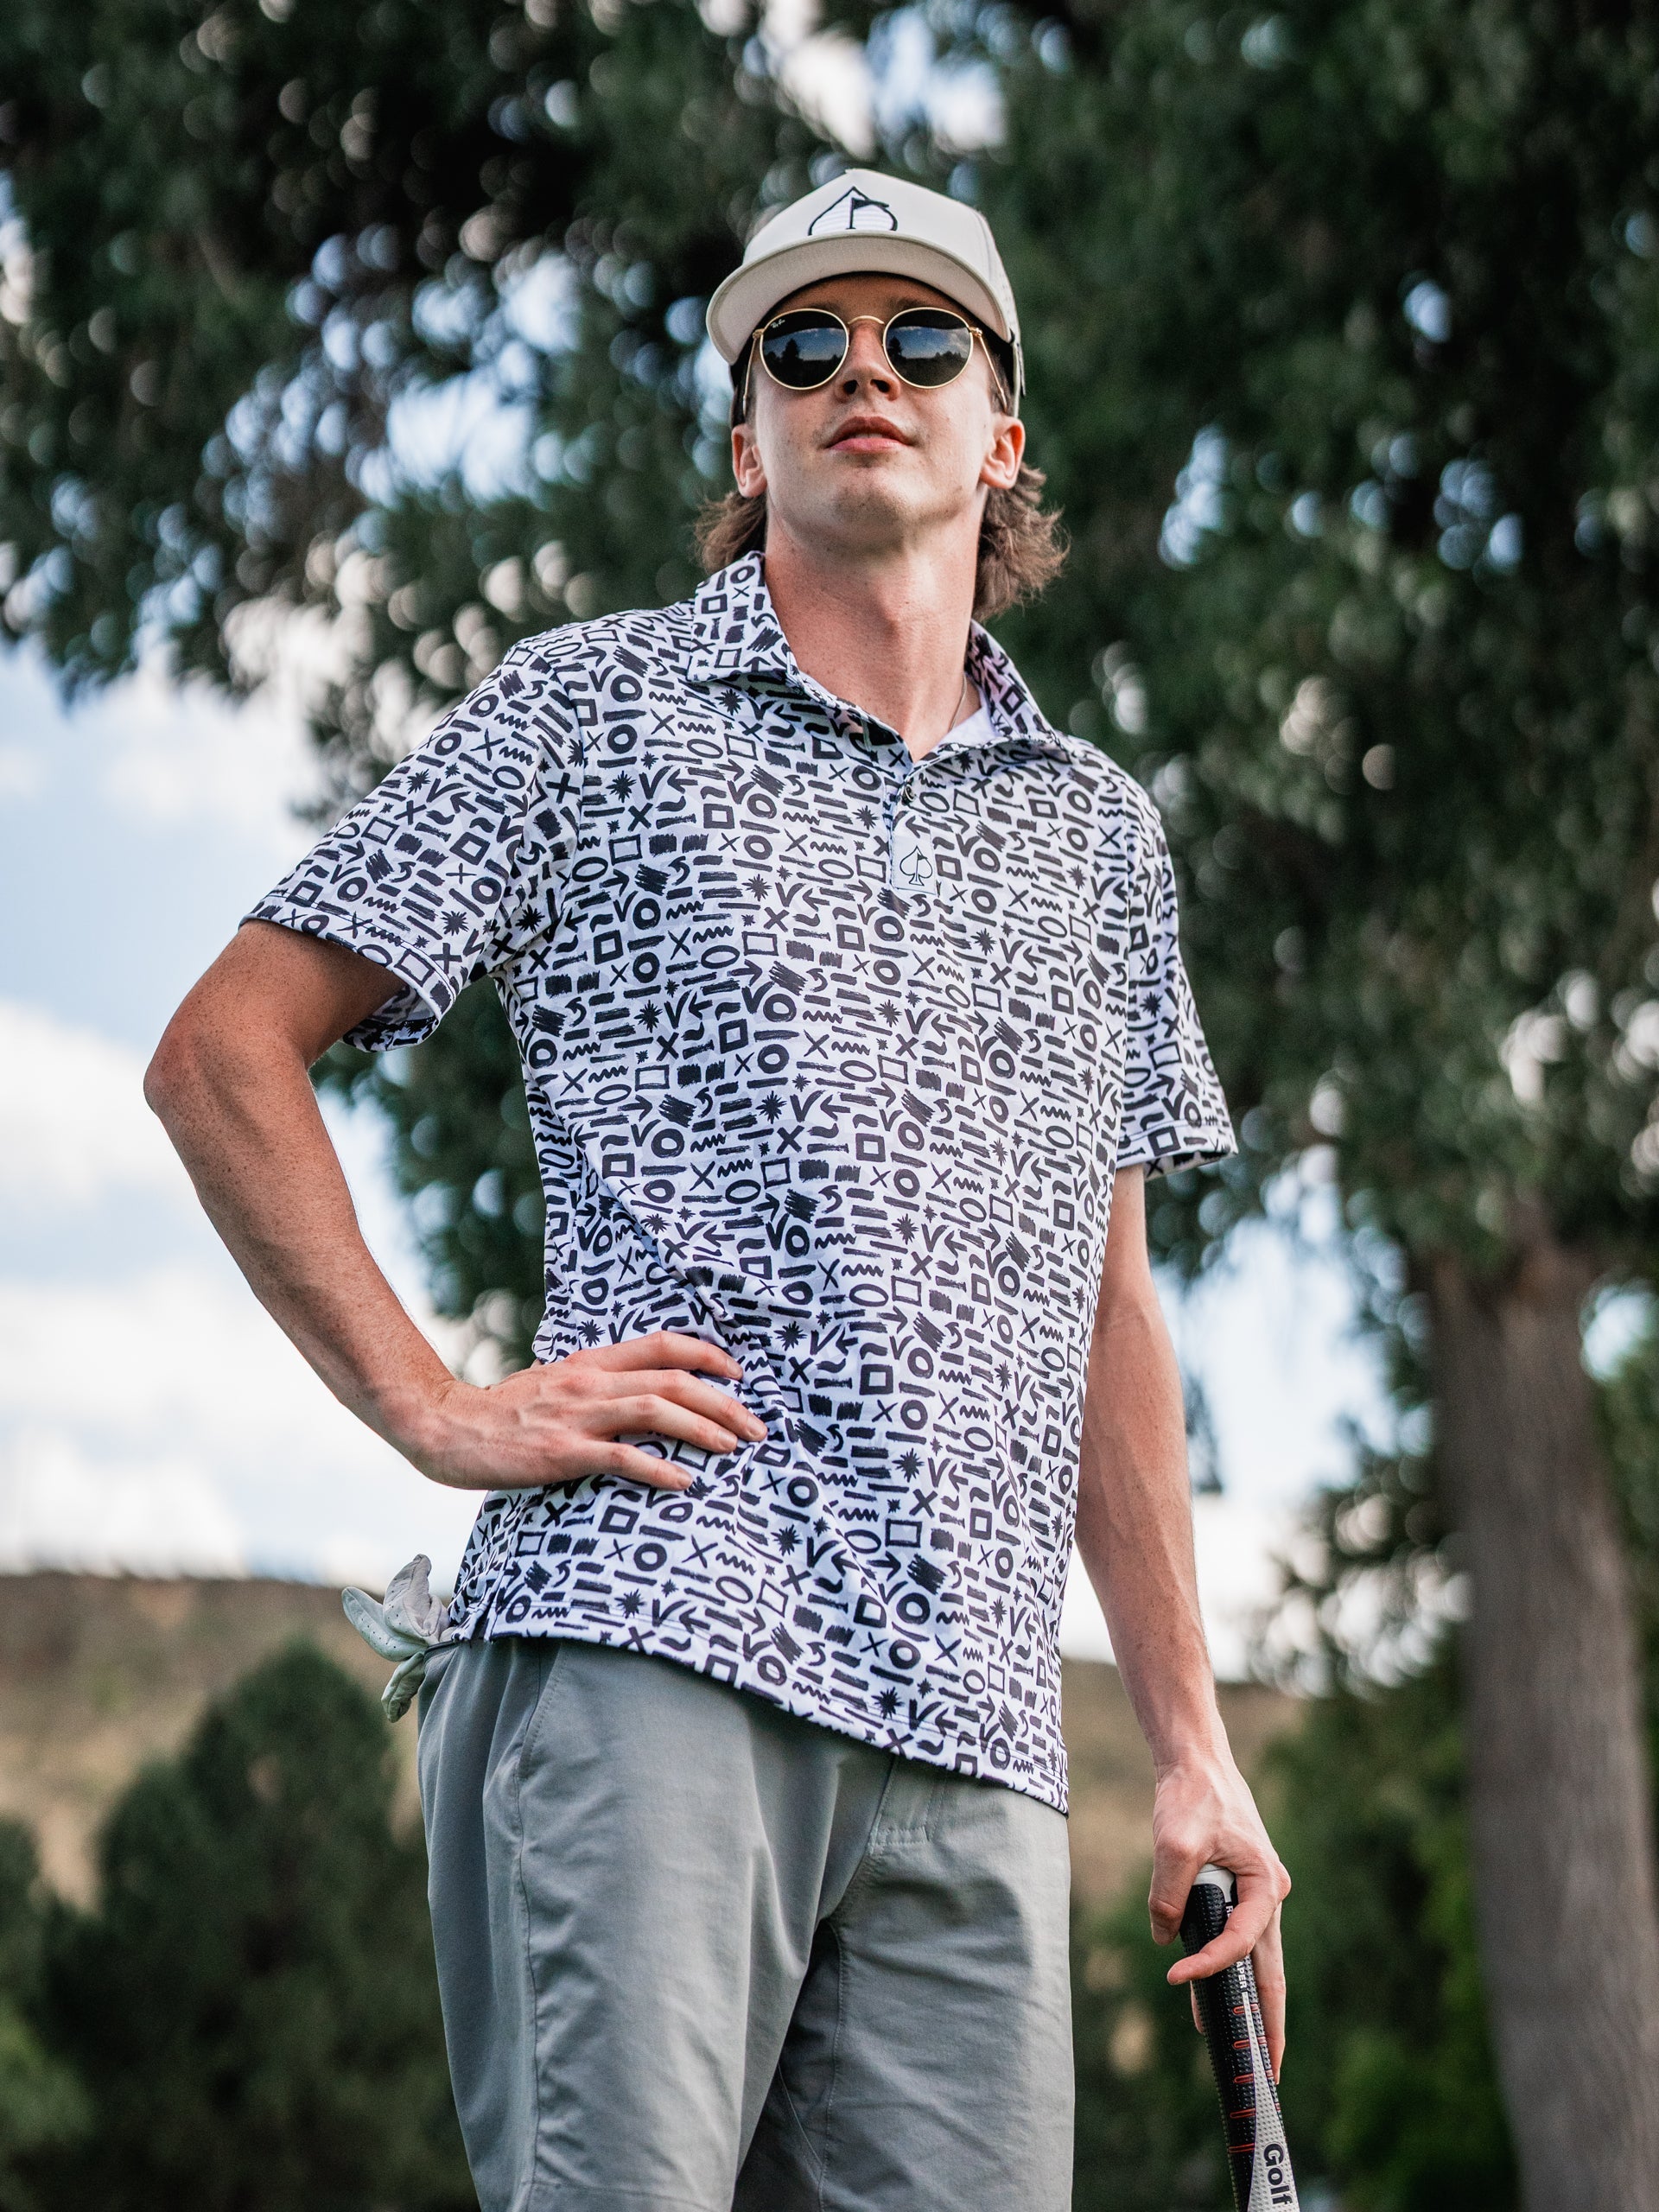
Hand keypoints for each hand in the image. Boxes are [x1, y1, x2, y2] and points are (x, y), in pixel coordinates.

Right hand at [401, 1330, 767, 1491]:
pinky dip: (659, 1468)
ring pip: (656, 1410)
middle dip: (724, 1401)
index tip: (739, 1374)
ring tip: (734, 1447)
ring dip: (703, 1428)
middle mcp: (590, 1381)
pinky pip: (621, 1457)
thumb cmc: (506, 1412)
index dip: (708, 1354)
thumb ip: (598, 1384)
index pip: (662, 1344)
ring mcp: (576, 1415)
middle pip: (673, 1379)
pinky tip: (685, 1481)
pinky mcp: (562, 1452)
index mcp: (591, 1362)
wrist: (448, 1428)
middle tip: (757, 1426)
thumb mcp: (557, 1382)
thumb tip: (643, 1395)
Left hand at [1148, 1753, 1291, 2080]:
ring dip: (1247, 2004)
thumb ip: (1168, 1891)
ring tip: (1240, 2054)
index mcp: (1266, 1884)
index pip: (1241, 1943)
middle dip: (1269, 2025)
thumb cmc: (1192, 1794)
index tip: (1176, 1980)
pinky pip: (1238, 1943)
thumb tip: (1163, 1936)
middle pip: (1272, 1972)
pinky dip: (1228, 1973)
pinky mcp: (1240, 1892)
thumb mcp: (1174, 1840)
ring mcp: (1258, 1895)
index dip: (1209, 1966)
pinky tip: (1209, 1999)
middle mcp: (1270, 1895)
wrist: (1196, 1761)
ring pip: (1256, 1962)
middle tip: (1268, 2073)